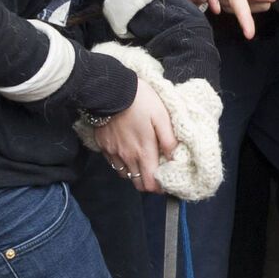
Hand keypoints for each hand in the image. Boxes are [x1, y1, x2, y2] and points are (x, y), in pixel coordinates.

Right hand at [93, 79, 176, 193]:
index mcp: (144, 152)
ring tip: (142, 163)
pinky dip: (121, 163)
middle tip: (155, 174)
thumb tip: (175, 158)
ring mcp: (113, 152)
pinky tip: (127, 153)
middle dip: (147, 183)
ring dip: (134, 173)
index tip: (165, 181)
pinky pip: (113, 163)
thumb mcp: (162, 117)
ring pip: (124, 174)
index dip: (159, 188)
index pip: (150, 183)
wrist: (111, 90)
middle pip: (137, 183)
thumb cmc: (140, 101)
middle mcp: (127, 157)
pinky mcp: (103, 145)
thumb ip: (169, 140)